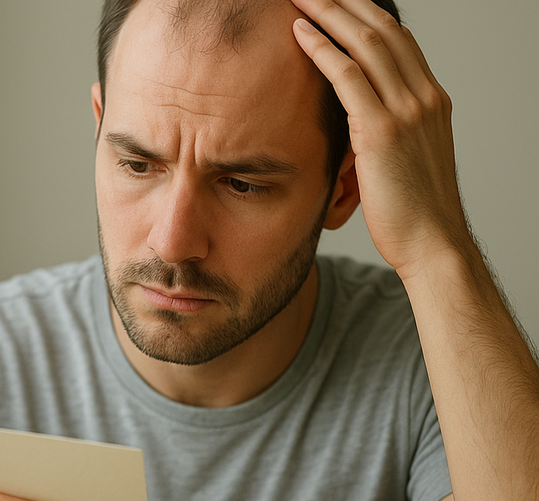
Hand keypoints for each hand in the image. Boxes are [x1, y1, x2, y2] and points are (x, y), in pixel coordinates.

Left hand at [292, 0, 472, 276]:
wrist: (433, 243)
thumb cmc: (414, 211)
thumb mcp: (409, 159)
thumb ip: (390, 131)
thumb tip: (361, 124)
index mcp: (432, 100)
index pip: (398, 40)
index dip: (366, 14)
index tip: (338, 0)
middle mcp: (424, 96)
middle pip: (382, 29)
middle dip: (345, 1)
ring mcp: (406, 110)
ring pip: (365, 43)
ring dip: (329, 13)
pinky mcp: (381, 131)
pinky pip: (348, 76)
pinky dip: (323, 49)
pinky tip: (300, 33)